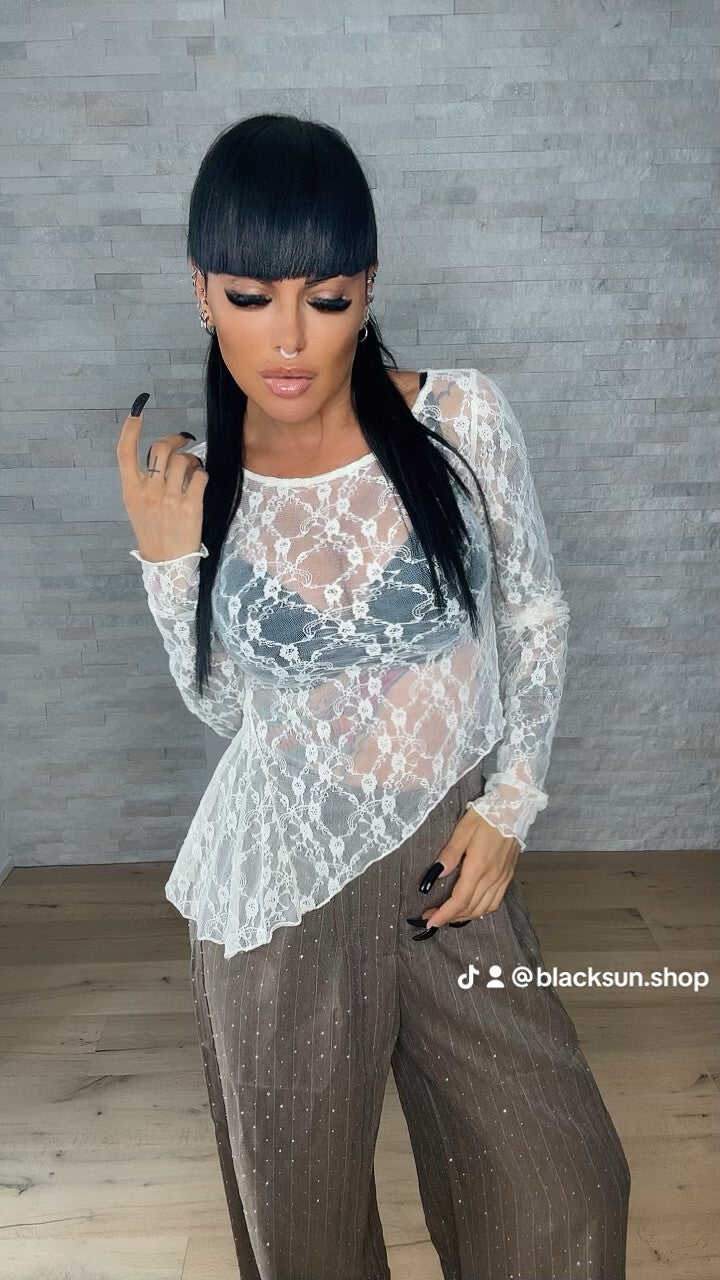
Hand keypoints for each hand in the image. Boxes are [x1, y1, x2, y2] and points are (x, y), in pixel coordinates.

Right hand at [117, 393, 207, 562]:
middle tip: (183, 439)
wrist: (166, 562)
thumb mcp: (136, 506)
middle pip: (160, 448)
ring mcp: (169, 498)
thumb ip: (143, 481)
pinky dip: (202, 474)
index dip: (130, 429)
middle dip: (175, 439)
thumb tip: (159, 455)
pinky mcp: (190, 506)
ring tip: (193, 467)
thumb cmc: (153, 532)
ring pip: (182, 460)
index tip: (137, 412)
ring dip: (191, 458)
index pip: (124, 452)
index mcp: (131, 489)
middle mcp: (148, 491)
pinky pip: (200, 476)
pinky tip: (200, 481)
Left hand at [413, 809, 521, 933]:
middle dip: (449, 917)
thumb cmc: (485, 816)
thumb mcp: (462, 830)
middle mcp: (492, 877)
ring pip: (484, 908)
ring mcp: (502, 878)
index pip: (460, 900)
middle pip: (470, 908)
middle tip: (432, 918)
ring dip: (465, 917)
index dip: (444, 914)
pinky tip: (472, 908)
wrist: (514, 809)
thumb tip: (436, 875)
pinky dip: (482, 910)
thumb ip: (450, 854)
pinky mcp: (508, 876)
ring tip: (449, 916)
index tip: (430, 922)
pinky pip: (496, 901)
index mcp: (478, 867)